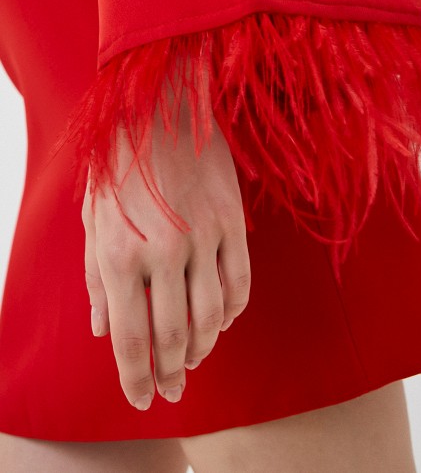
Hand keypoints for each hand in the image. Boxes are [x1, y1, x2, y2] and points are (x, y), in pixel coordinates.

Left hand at [82, 104, 250, 410]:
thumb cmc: (117, 164)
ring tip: (196, 358)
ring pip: (212, 316)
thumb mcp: (92, 220)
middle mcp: (164, 253)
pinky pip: (240, 283)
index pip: (131, 339)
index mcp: (121, 255)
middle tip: (173, 390)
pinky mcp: (232, 222)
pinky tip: (223, 320)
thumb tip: (103, 330)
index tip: (143, 401)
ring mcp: (204, 238)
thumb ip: (97, 280)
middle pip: (175, 336)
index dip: (137, 378)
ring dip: (204, 347)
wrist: (161, 106)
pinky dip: (233, 311)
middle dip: (173, 372)